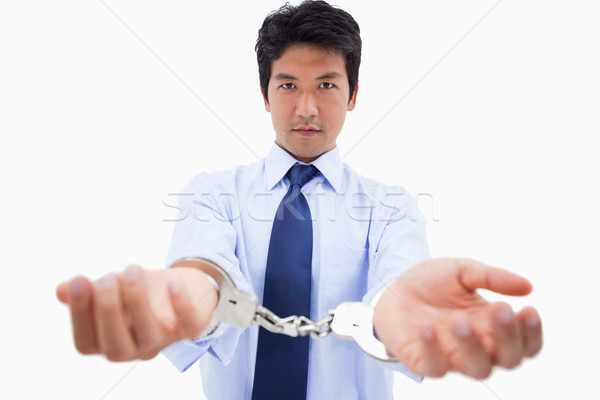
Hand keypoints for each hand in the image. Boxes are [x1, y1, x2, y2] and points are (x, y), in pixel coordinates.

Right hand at [56, 264, 217, 361]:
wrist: (184, 285)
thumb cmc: (142, 289)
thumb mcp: (115, 287)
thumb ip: (90, 291)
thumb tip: (62, 290)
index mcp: (110, 342)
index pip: (87, 342)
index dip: (80, 315)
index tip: (78, 280)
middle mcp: (137, 348)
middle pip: (117, 347)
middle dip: (108, 311)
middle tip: (108, 277)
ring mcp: (165, 340)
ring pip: (150, 336)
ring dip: (138, 302)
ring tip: (132, 269)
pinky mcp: (192, 328)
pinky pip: (191, 327)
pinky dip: (182, 306)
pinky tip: (172, 283)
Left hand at [373, 258, 541, 378]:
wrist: (393, 289)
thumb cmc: (433, 283)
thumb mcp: (463, 271)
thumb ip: (492, 277)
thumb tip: (529, 286)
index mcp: (493, 327)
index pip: (525, 343)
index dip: (532, 333)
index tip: (528, 310)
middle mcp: (478, 347)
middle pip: (508, 359)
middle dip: (508, 337)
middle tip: (501, 308)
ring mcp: (451, 357)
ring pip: (477, 369)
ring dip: (473, 346)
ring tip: (460, 319)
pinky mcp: (423, 362)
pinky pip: (434, 367)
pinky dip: (433, 350)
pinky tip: (428, 328)